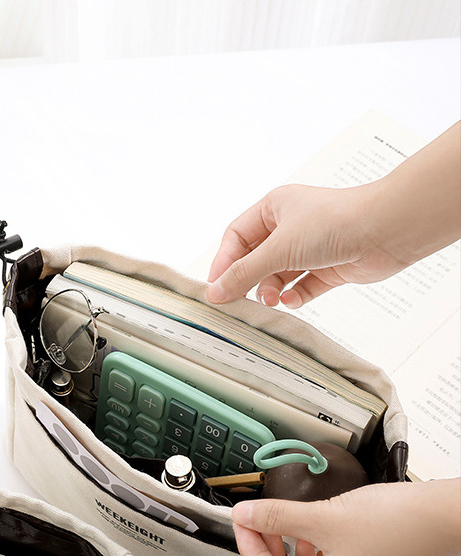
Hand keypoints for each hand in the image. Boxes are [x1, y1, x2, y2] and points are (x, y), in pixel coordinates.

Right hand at [206, 122, 460, 306]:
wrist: (387, 229)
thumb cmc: (333, 223)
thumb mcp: (278, 249)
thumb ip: (243, 274)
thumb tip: (214, 293)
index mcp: (274, 208)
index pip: (236, 236)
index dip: (224, 262)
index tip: (216, 288)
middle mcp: (291, 226)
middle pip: (256, 259)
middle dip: (249, 280)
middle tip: (240, 301)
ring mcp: (311, 248)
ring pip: (278, 275)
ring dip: (271, 290)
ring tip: (272, 300)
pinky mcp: (329, 267)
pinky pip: (302, 286)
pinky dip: (295, 296)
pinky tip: (293, 300)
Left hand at [231, 479, 460, 555]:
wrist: (442, 518)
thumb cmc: (396, 527)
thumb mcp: (320, 519)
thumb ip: (275, 518)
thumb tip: (246, 516)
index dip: (249, 550)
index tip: (241, 524)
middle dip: (266, 551)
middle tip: (254, 523)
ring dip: (287, 551)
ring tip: (279, 524)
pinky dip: (311, 552)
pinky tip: (309, 530)